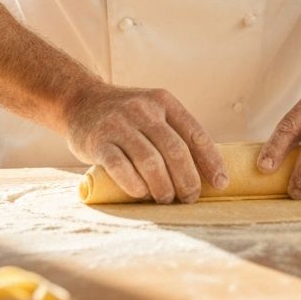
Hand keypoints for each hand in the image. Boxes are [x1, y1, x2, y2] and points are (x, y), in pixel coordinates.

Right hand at [65, 82, 227, 203]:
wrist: (80, 101)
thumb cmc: (125, 115)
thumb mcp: (152, 111)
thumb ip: (173, 132)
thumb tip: (205, 172)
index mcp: (163, 101)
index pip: (194, 132)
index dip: (210, 160)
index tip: (220, 183)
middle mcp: (143, 109)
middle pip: (175, 150)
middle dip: (188, 180)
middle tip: (189, 198)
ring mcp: (119, 124)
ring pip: (150, 161)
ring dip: (163, 187)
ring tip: (165, 199)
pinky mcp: (98, 141)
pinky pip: (121, 168)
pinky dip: (135, 185)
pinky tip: (141, 193)